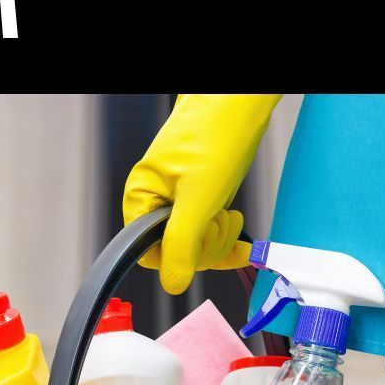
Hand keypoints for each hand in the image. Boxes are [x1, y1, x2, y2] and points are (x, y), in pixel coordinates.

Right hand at [123, 94, 280, 293]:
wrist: (239, 102)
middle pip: (176, 252)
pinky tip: (242, 242)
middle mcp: (157, 201)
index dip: (178, 256)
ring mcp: (180, 201)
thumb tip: (173, 282)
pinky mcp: (201, 198)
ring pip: (197, 244)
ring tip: (229, 214)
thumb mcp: (198, 196)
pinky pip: (210, 232)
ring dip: (220, 238)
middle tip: (219, 220)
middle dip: (205, 244)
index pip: (150, 253)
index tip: (200, 243)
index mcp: (142, 198)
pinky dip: (228, 238)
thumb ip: (182, 242)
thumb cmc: (214, 133)